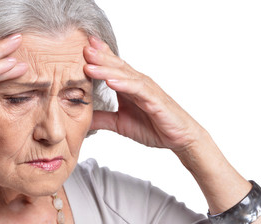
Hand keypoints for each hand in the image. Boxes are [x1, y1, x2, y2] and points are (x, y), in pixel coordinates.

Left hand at [84, 36, 205, 154]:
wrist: (179, 138)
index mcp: (129, 87)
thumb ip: (102, 119)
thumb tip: (82, 119)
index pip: (112, 68)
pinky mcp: (155, 100)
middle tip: (82, 47)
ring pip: (124, 75)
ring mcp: (146, 90)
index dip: (99, 56)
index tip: (81, 47)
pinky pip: (138, 90)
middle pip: (116, 66)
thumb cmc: (154, 127)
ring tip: (89, 63)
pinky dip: (124, 85)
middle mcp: (137, 84)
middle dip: (99, 56)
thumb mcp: (120, 124)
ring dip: (106, 68)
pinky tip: (111, 81)